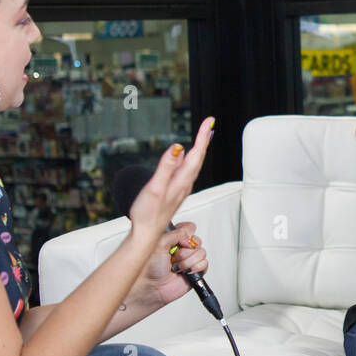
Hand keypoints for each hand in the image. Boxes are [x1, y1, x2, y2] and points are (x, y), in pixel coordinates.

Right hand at [128, 117, 214, 245]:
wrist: (146, 233)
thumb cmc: (148, 213)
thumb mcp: (155, 187)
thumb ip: (166, 167)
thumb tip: (178, 148)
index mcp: (181, 180)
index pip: (197, 154)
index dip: (203, 136)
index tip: (209, 121)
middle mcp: (185, 184)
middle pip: (199, 157)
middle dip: (204, 139)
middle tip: (209, 123)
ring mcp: (181, 188)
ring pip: (194, 164)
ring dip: (200, 148)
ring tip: (204, 136)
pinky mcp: (175, 191)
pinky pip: (187, 171)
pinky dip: (190, 159)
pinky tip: (186, 157)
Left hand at [131, 221, 207, 309]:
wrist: (152, 287)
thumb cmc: (150, 268)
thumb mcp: (160, 243)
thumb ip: (176, 233)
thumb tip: (189, 238)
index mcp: (174, 238)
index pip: (189, 228)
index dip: (187, 234)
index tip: (180, 242)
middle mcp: (182, 248)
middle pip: (197, 240)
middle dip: (186, 251)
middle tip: (175, 257)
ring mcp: (189, 259)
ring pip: (201, 253)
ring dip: (188, 261)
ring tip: (177, 267)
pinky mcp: (195, 270)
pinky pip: (204, 264)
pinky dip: (195, 268)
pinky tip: (185, 272)